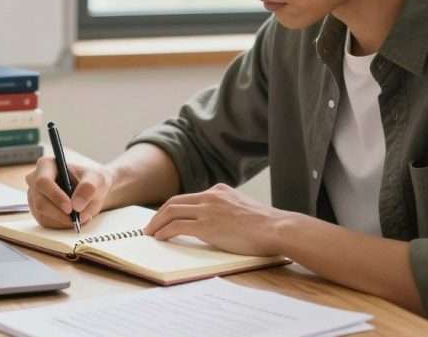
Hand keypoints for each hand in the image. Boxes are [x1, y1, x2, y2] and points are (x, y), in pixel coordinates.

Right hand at [24, 157, 112, 228]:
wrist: (93, 191)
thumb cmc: (92, 180)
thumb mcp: (97, 179)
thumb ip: (88, 188)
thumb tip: (76, 205)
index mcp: (46, 165)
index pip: (43, 181)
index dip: (55, 196)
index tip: (70, 207)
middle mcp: (35, 180)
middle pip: (40, 201)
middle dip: (60, 213)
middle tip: (77, 219)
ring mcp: (34, 197)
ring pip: (43, 215)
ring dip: (63, 220)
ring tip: (82, 216)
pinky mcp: (37, 211)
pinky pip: (46, 223)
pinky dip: (62, 224)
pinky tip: (74, 218)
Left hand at [143, 183, 291, 255]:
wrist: (277, 228)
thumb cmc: (266, 225)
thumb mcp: (243, 207)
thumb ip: (227, 209)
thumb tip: (217, 222)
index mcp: (219, 190)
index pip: (188, 197)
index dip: (172, 208)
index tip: (163, 217)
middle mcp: (211, 196)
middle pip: (174, 202)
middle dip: (158, 214)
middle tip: (150, 226)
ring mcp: (208, 210)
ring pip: (171, 212)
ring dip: (156, 223)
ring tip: (150, 233)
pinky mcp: (208, 226)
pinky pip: (178, 227)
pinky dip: (165, 232)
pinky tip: (160, 238)